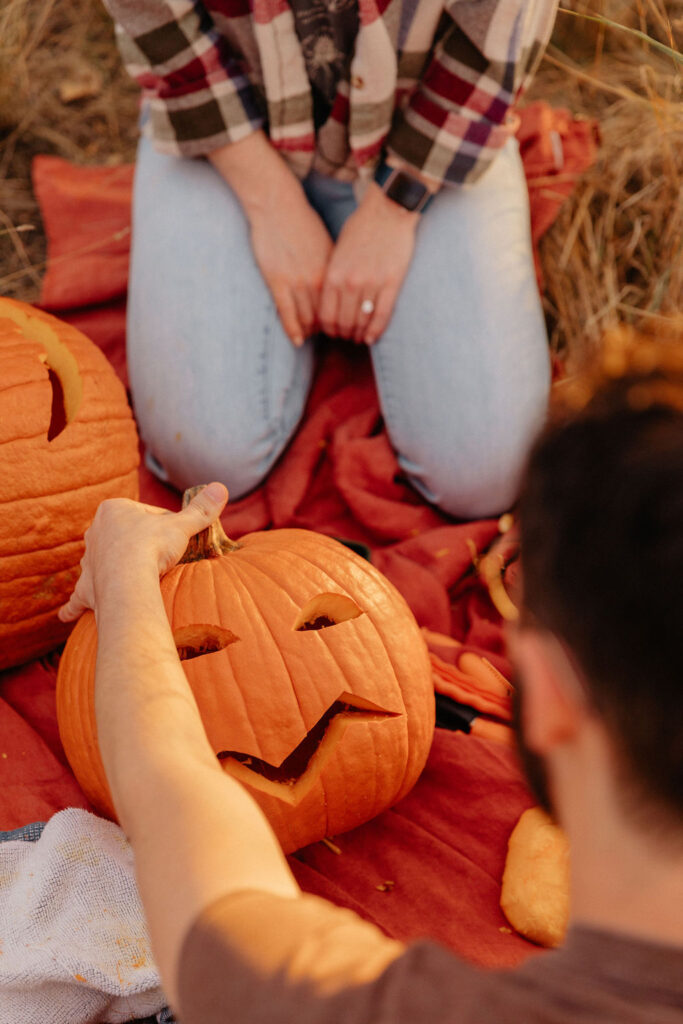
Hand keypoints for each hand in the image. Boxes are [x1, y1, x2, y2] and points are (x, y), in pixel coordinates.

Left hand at [58, 483, 228, 622]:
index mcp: (113, 509)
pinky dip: (73, 606)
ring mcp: (88, 561)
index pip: (147, 515)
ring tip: (132, 580)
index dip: (166, 527)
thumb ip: (201, 510)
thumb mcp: (182, 525)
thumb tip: (221, 487)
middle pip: (124, 537)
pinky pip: (77, 597)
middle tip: (160, 559)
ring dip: (113, 569)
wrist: (129, 581)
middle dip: (139, 545)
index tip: (177, 540)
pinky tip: (64, 615)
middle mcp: (95, 532)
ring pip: (102, 562)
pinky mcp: (86, 588)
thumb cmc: (152, 547)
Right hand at [248, 195, 332, 345]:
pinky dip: (293, 330)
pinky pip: (287, 314)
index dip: (345, 320)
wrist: (277, 206)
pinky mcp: (278, 282)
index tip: (346, 327)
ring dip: (311, 332)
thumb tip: (341, 286)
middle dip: (331, 330)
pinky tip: (298, 341)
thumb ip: (334, 268)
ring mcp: (297, 282)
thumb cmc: (302, 223)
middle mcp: (318, 280)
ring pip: (307, 318)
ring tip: (312, 338)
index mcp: (333, 271)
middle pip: (327, 316)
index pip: (342, 305)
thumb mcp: (327, 245)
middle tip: (332, 339)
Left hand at [319, 182, 418, 343]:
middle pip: (343, 323)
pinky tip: (372, 338)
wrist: (388, 211)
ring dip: (359, 335)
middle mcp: (350, 283)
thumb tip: (328, 303)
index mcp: (333, 274)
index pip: (325, 315)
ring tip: (359, 337)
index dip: (328, 329)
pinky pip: (381, 315)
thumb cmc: (361, 228)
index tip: (332, 331)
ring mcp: (371, 284)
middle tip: (347, 337)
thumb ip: (332, 277)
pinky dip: (376, 331)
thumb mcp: (337, 252)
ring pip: (362, 322)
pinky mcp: (391, 283)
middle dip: (343, 334)